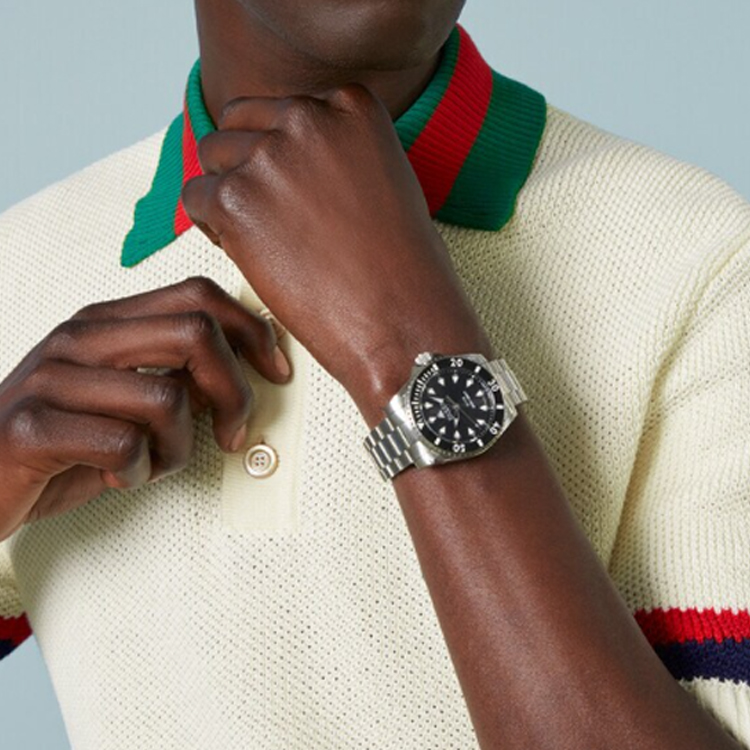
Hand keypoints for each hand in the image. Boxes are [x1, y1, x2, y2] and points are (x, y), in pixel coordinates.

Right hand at [0, 276, 289, 540]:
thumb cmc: (61, 443)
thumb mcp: (126, 401)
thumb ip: (175, 377)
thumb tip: (239, 371)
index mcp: (106, 321)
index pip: (198, 296)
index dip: (251, 330)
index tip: (275, 370)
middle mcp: (80, 338)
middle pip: (196, 333)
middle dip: (235, 390)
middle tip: (232, 430)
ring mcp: (52, 378)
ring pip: (168, 397)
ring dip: (177, 447)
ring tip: (152, 462)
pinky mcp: (33, 427)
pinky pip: (126, 446)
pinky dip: (138, 473)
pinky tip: (118, 475)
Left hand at [182, 84, 492, 424]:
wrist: (401, 319)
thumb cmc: (404, 268)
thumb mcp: (387, 182)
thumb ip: (339, 156)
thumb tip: (295, 165)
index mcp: (350, 106)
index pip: (285, 108)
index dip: (278, 149)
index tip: (290, 187)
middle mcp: (307, 119)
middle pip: (241, 123)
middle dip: (245, 164)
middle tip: (266, 213)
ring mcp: (268, 157)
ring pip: (212, 155)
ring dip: (225, 192)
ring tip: (256, 236)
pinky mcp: (236, 200)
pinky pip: (195, 197)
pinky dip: (211, 226)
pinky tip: (244, 253)